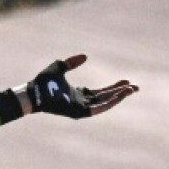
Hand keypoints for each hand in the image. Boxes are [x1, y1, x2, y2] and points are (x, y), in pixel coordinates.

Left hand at [23, 55, 137, 118]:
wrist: (33, 91)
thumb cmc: (41, 82)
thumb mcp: (59, 67)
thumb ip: (71, 62)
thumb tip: (86, 56)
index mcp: (78, 94)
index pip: (101, 92)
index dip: (114, 87)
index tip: (126, 81)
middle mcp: (82, 102)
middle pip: (106, 98)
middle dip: (121, 93)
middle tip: (135, 87)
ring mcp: (81, 108)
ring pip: (105, 103)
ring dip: (118, 97)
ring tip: (131, 90)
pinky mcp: (80, 112)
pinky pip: (98, 108)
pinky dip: (110, 102)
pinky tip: (120, 96)